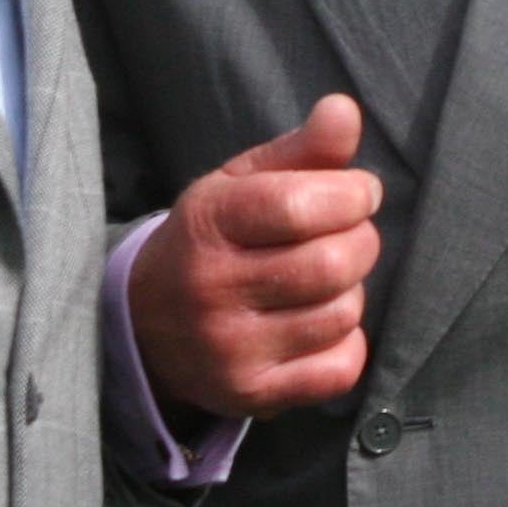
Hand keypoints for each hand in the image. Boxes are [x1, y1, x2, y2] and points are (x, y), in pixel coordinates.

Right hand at [129, 94, 382, 420]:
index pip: (301, 205)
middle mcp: (212, 289)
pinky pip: (340, 368)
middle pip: (332, 263)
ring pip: (342, 313)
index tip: (357, 193)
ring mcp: (230, 350)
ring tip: (325, 279)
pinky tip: (319, 324)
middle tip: (347, 234)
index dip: (351, 194)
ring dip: (352, 290)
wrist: (147, 324)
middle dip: (360, 240)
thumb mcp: (241, 182)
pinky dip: (347, 342)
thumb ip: (300, 148)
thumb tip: (345, 110)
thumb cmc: (213, 238)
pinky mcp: (251, 396)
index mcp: (208, 223)